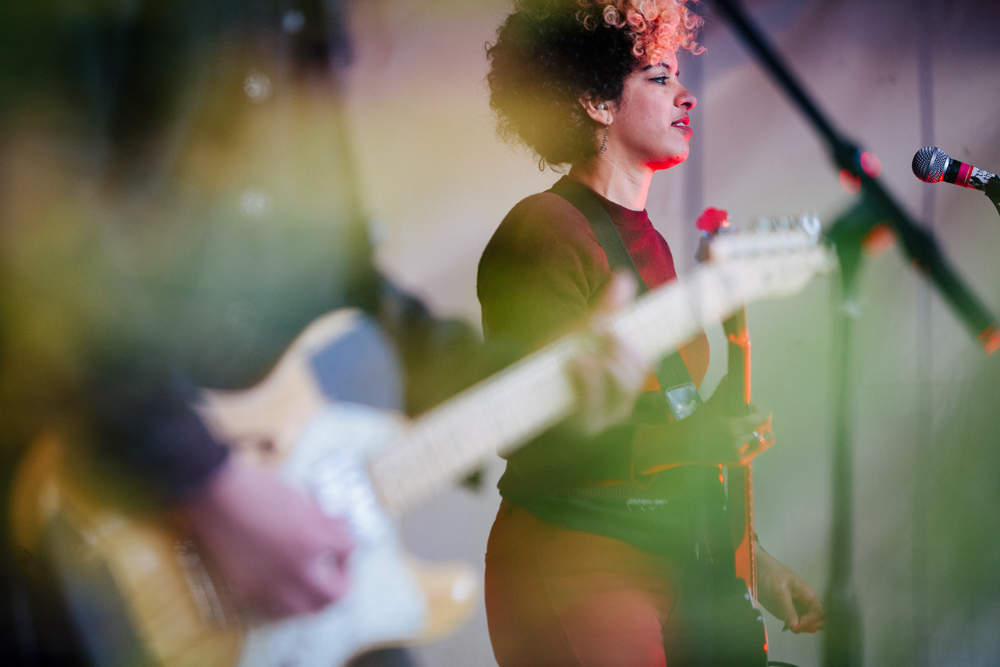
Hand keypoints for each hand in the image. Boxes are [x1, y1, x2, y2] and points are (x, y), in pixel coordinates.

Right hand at [176, 459, 353, 618]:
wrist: (216, 495)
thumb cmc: (256, 489)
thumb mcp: (301, 500)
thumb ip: (324, 519)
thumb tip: (339, 528)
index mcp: (311, 539)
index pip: (348, 549)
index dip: (348, 541)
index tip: (342, 536)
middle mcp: (295, 568)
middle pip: (336, 594)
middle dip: (342, 581)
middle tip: (338, 570)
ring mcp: (271, 585)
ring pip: (308, 610)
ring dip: (317, 597)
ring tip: (315, 583)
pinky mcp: (250, 591)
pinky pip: (279, 611)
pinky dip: (289, 604)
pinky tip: (289, 588)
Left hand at [568, 273, 650, 434]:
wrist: (523, 389)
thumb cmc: (557, 360)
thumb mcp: (582, 331)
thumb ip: (607, 309)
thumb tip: (625, 277)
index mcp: (626, 376)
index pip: (648, 358)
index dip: (644, 338)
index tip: (626, 322)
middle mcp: (622, 398)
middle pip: (640, 368)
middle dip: (622, 344)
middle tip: (600, 327)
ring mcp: (607, 413)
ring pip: (624, 383)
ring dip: (606, 360)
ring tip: (581, 352)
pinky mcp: (588, 425)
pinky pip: (598, 400)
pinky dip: (588, 377)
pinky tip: (573, 363)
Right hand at [682, 375, 773, 465]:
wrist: (684, 445)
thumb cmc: (697, 423)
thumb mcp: (711, 405)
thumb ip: (724, 390)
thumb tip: (730, 376)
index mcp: (736, 428)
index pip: (764, 419)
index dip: (759, 410)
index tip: (748, 407)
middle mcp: (741, 444)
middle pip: (767, 431)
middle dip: (761, 421)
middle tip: (748, 416)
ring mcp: (741, 455)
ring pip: (765, 442)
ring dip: (761, 433)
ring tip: (748, 427)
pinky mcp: (739, 462)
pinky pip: (757, 451)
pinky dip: (755, 442)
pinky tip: (743, 436)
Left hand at [756, 547, 824, 633]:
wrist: (755, 568)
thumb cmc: (770, 573)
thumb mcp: (779, 590)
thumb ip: (788, 608)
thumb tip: (796, 626)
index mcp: (808, 594)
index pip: (820, 612)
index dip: (813, 620)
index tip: (800, 622)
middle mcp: (804, 602)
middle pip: (816, 620)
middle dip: (810, 626)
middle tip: (797, 627)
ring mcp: (795, 608)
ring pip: (805, 623)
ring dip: (801, 628)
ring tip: (791, 627)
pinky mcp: (786, 611)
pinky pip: (794, 623)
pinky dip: (792, 627)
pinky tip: (786, 626)